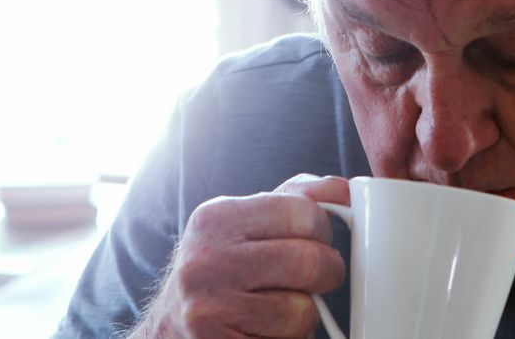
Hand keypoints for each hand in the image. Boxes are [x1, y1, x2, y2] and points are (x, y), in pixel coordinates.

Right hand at [129, 174, 350, 337]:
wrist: (170, 327)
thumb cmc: (221, 269)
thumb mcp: (246, 221)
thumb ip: (295, 198)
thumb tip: (344, 189)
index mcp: (216, 219)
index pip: (302, 212)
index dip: (323, 229)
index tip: (317, 239)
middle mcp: (205, 263)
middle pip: (309, 262)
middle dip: (327, 272)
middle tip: (317, 277)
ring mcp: (208, 311)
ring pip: (302, 311)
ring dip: (306, 313)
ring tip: (283, 307)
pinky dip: (290, 338)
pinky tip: (267, 329)